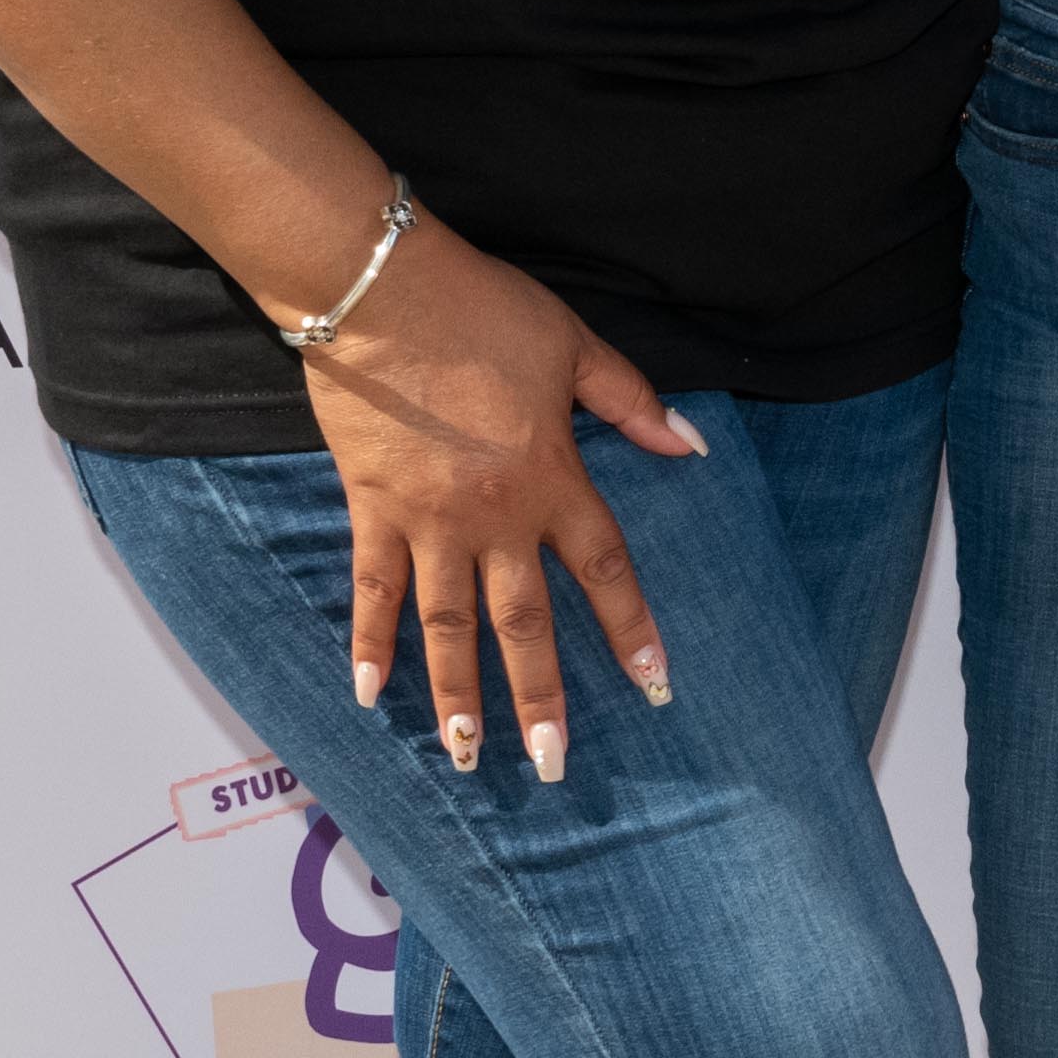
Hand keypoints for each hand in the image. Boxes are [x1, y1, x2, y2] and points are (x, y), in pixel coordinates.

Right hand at [293, 216, 701, 778]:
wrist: (378, 292)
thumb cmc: (483, 311)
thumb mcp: (576, 347)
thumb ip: (633, 403)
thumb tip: (689, 445)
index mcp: (552, 479)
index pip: (604, 569)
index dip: (631, 630)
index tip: (655, 686)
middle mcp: (492, 516)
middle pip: (523, 624)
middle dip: (540, 699)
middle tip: (551, 766)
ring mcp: (425, 520)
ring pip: (446, 626)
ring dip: (455, 695)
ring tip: (464, 754)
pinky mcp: (369, 508)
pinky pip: (370, 589)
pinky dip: (368, 641)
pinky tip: (368, 694)